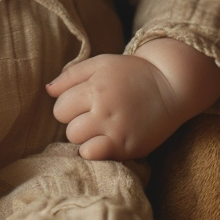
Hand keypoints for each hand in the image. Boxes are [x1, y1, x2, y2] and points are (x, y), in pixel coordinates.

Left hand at [46, 39, 219, 159]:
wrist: (170, 85)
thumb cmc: (132, 73)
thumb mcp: (100, 63)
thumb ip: (71, 75)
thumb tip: (48, 90)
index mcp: (94, 87)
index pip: (60, 107)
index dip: (68, 106)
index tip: (82, 104)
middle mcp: (103, 110)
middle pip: (68, 128)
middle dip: (76, 123)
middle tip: (93, 117)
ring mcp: (116, 131)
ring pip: (79, 143)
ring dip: (85, 138)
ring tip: (100, 129)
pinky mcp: (128, 147)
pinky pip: (95, 156)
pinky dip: (95, 152)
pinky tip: (105, 143)